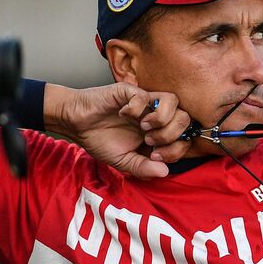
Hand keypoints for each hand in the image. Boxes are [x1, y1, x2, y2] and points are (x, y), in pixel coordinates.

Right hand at [44, 83, 193, 178]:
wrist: (77, 124)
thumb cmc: (101, 140)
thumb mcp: (123, 162)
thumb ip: (144, 168)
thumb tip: (165, 172)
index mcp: (159, 133)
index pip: (185, 137)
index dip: (176, 149)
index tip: (155, 155)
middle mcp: (157, 116)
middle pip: (185, 118)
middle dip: (170, 134)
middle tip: (149, 141)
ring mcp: (145, 103)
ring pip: (173, 101)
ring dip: (160, 119)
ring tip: (143, 127)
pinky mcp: (130, 92)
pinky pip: (145, 95)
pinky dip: (136, 108)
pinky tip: (123, 114)